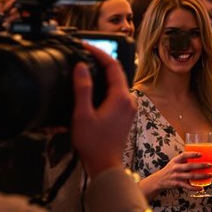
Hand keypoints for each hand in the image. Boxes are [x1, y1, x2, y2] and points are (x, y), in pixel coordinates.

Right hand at [71, 45, 136, 175]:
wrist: (105, 165)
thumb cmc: (93, 144)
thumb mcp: (82, 115)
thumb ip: (82, 89)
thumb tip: (81, 66)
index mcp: (121, 97)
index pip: (113, 65)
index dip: (99, 52)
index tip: (86, 45)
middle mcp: (129, 100)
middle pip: (117, 72)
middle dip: (102, 60)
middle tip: (85, 52)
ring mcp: (129, 108)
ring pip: (118, 82)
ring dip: (104, 72)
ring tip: (88, 65)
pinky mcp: (126, 114)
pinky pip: (117, 92)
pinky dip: (107, 84)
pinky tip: (95, 85)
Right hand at [148, 151, 207, 192]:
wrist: (159, 180)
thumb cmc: (169, 170)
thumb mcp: (173, 163)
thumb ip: (183, 161)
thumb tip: (197, 158)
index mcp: (175, 160)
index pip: (184, 155)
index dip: (192, 154)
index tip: (201, 154)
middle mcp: (176, 167)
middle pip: (190, 166)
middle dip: (201, 165)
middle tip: (209, 165)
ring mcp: (176, 176)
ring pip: (191, 176)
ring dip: (201, 176)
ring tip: (209, 175)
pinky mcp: (177, 184)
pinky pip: (187, 186)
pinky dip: (194, 188)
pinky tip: (200, 188)